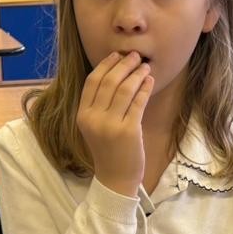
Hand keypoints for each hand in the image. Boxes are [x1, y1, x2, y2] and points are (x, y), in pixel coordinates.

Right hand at [77, 51, 152, 195]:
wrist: (115, 178)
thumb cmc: (108, 151)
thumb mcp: (95, 127)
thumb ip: (99, 104)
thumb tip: (115, 73)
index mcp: (83, 115)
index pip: (92, 81)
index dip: (105, 64)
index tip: (117, 55)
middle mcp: (93, 119)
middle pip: (109, 81)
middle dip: (124, 64)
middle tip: (135, 56)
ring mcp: (110, 125)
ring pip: (124, 89)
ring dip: (136, 74)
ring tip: (145, 67)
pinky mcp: (128, 131)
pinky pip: (138, 103)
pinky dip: (144, 89)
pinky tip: (150, 81)